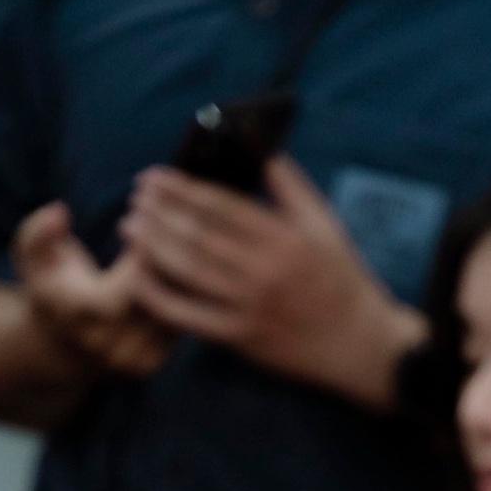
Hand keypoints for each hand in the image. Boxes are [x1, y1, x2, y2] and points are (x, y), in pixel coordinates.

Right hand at [15, 201, 169, 380]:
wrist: (59, 343)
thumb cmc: (48, 284)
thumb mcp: (31, 255)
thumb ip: (39, 232)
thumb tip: (60, 213)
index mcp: (78, 318)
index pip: (122, 292)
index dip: (140, 258)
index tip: (145, 220)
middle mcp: (107, 347)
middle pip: (153, 304)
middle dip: (165, 263)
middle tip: (172, 225)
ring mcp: (133, 361)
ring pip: (171, 315)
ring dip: (180, 277)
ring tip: (180, 241)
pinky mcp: (153, 363)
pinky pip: (176, 326)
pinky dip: (182, 295)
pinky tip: (182, 265)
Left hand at [121, 158, 425, 406]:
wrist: (360, 345)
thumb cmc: (342, 279)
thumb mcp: (324, 223)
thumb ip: (288, 184)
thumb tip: (256, 145)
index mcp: (281, 237)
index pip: (218, 206)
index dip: (180, 188)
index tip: (154, 177)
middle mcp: (262, 271)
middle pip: (196, 236)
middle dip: (158, 213)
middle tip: (135, 198)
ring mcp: (249, 307)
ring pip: (188, 272)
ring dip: (152, 247)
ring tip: (130, 228)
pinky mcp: (241, 339)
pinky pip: (190, 317)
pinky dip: (160, 297)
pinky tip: (140, 278)